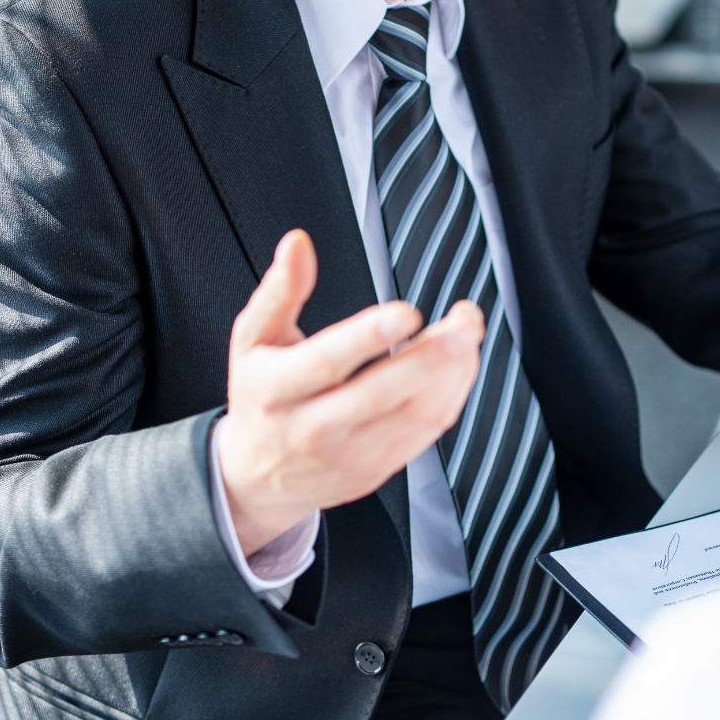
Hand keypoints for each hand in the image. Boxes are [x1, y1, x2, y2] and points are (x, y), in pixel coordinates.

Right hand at [216, 229, 482, 555]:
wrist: (258, 476)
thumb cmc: (260, 395)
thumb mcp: (253, 339)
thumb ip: (280, 289)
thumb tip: (297, 243)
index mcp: (277, 389)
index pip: (326, 362)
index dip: (368, 337)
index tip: (407, 311)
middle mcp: (313, 428)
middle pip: (381, 394)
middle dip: (432, 356)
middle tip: (464, 321)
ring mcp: (349, 454)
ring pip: (414, 415)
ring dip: (453, 371)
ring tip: (467, 330)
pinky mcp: (378, 468)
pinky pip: (428, 432)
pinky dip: (452, 392)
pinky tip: (460, 362)